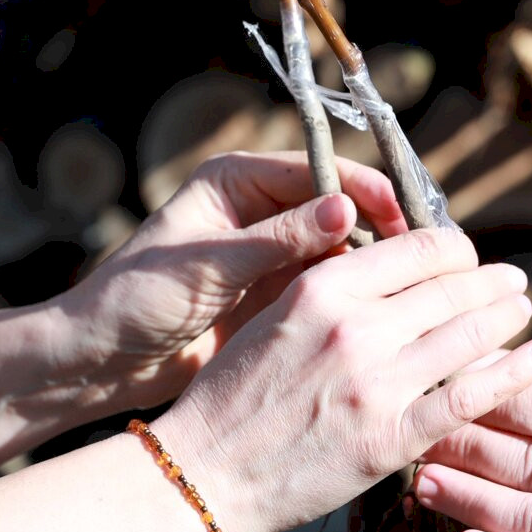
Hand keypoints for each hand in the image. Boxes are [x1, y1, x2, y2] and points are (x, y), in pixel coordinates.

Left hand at [56, 151, 408, 408]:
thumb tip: (347, 210)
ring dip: (379, 266)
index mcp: (237, 181)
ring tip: (424, 287)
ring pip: (343, 251)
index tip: (404, 218)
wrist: (100, 361)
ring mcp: (272, 256)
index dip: (366, 190)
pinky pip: (330, 290)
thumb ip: (278, 240)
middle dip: (383, 227)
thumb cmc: (135, 300)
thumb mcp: (209, 266)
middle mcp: (261, 210)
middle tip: (431, 255)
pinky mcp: (277, 299)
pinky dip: (360, 299)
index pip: (318, 170)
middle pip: (341, 207)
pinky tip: (394, 315)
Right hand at [152, 228, 531, 531]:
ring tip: (524, 308)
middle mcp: (354, 327)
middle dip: (490, 280)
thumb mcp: (272, 319)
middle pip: (451, 286)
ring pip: (470, 334)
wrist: (202, 475)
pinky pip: (473, 397)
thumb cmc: (231, 399)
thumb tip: (393, 274)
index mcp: (322, 287)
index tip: (467, 258)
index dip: (455, 248)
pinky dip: (517, 373)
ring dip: (508, 316)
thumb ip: (331, 293)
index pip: (417, 247)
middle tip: (512, 282)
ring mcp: (376, 383)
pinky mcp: (391, 438)